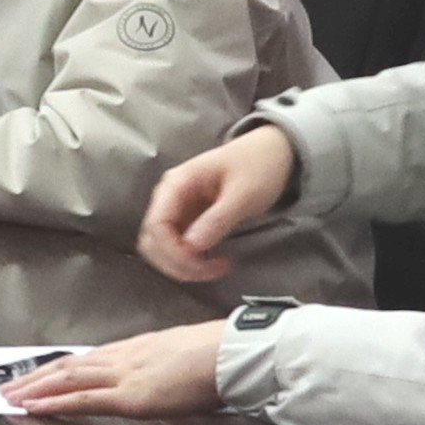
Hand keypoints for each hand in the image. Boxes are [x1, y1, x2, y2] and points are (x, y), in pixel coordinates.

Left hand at [16, 324, 226, 418]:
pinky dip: (55, 402)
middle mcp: (122, 358)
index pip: (85, 358)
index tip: (38, 373)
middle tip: (8, 386)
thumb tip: (158, 378)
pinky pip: (83, 398)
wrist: (231, 354)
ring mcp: (123, 375)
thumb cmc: (217, 356)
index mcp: (135, 349)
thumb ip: (160, 369)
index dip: (57, 367)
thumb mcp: (179, 358)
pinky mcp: (130, 395)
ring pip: (66, 379)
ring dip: (34, 388)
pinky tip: (34, 406)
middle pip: (67, 365)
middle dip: (35, 377)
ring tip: (10, 397)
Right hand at [137, 125, 298, 284]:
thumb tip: (192, 247)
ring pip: (161, 248)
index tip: (202, 264)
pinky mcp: (188, 220)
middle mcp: (169, 198)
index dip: (173, 252)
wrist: (273, 152)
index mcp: (176, 184)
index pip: (156, 225)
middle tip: (212, 271)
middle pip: (152, 241)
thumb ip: (217, 218)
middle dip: (176, 263)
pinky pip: (177, 247)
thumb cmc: (258, 166)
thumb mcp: (243, 193)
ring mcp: (177, 209)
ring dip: (182, 266)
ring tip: (217, 268)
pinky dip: (190, 261)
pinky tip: (215, 261)